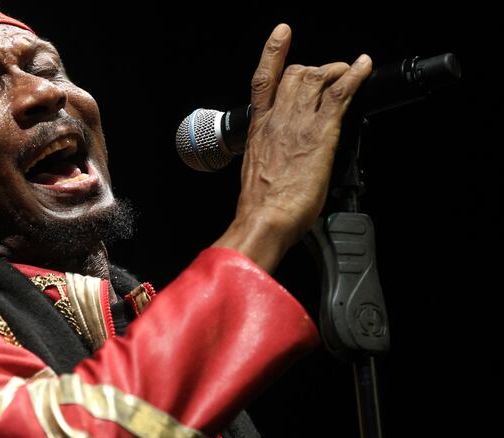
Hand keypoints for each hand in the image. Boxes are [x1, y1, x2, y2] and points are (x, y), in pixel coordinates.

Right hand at [213, 23, 371, 271]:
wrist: (264, 217)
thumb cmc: (260, 204)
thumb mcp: (257, 171)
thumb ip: (270, 154)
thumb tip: (282, 157)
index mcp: (258, 129)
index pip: (264, 80)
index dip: (273, 53)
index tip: (281, 35)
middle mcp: (276, 118)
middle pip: (297, 74)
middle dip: (317, 69)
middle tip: (332, 77)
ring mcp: (298, 122)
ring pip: (319, 78)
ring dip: (337, 71)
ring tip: (350, 73)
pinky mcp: (321, 132)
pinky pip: (341, 93)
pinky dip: (356, 75)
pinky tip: (364, 67)